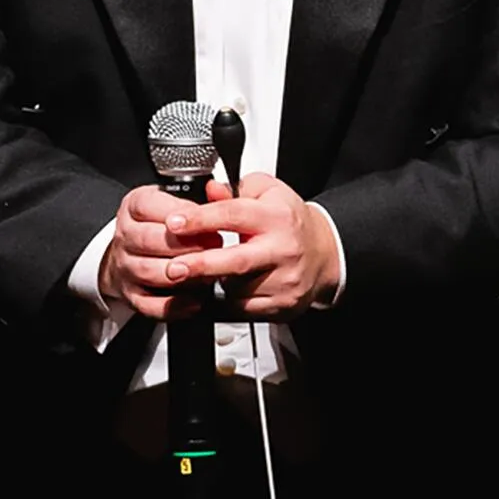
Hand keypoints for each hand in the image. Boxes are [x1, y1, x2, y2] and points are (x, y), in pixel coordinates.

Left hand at [156, 172, 343, 317]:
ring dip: (214, 284)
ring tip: (206, 274)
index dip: (201, 219)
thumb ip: (236, 189)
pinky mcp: (282, 305)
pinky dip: (227, 302)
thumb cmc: (290, 222)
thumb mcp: (268, 192)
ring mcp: (284, 281)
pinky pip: (243, 310)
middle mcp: (283, 249)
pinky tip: (224, 290)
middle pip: (236, 260)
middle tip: (174, 268)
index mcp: (277, 217)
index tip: (174, 223)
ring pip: (237, 289)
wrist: (324, 252)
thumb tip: (210, 190)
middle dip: (201, 265)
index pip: (234, 215)